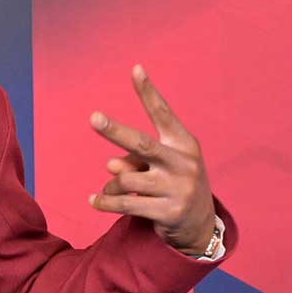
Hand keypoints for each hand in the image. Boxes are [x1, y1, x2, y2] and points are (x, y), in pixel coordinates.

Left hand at [85, 64, 215, 254]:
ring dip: (111, 185)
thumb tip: (110, 166)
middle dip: (115, 130)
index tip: (135, 69)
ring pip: (125, 179)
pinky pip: (124, 203)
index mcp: (183, 143)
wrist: (199, 223)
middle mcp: (183, 163)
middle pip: (142, 144)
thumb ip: (135, 159)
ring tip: (110, 190)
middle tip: (94, 118)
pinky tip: (93, 200)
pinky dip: (104, 202)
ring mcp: (178, 188)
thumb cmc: (173, 184)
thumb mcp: (160, 167)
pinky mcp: (168, 212)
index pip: (163, 113)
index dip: (148, 92)